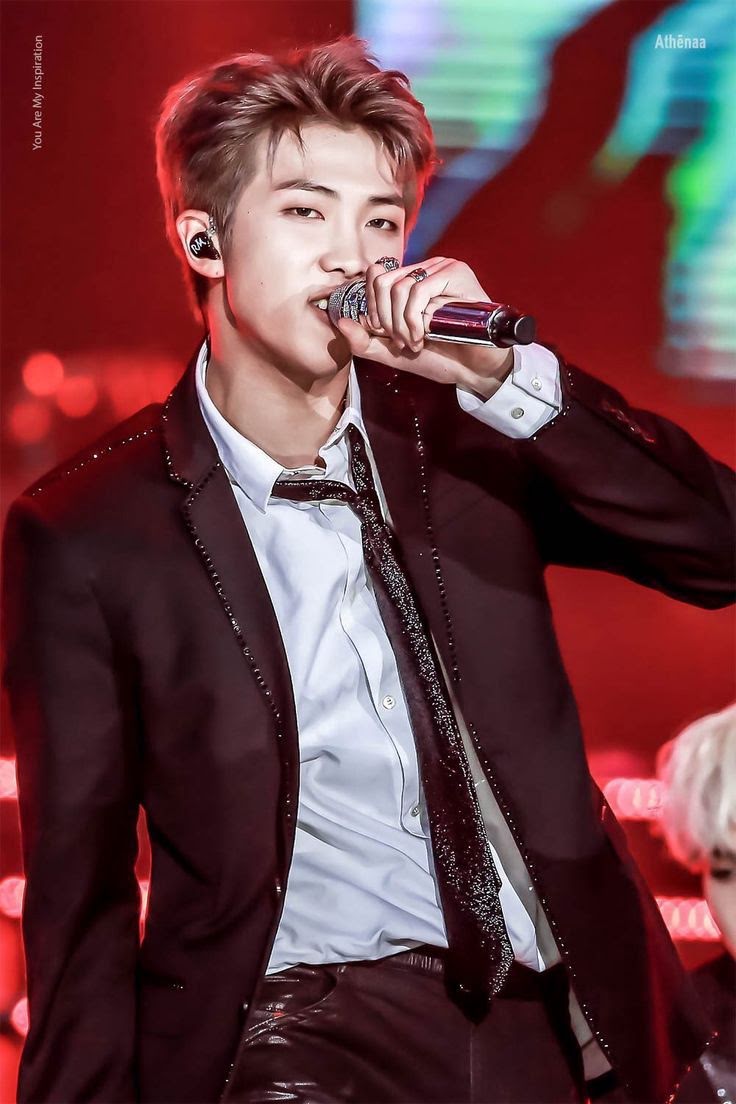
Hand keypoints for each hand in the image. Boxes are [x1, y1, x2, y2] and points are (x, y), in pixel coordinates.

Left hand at [335, 256, 513, 398]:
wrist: (474, 370)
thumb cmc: (439, 358)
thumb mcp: (392, 352)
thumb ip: (363, 341)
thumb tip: (340, 322)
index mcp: (410, 281)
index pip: (375, 276)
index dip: (373, 308)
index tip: (386, 334)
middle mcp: (425, 269)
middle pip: (383, 281)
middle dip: (386, 319)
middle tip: (401, 342)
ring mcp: (442, 268)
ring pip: (400, 287)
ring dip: (402, 324)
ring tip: (416, 342)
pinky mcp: (456, 274)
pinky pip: (420, 291)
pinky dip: (415, 320)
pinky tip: (425, 336)